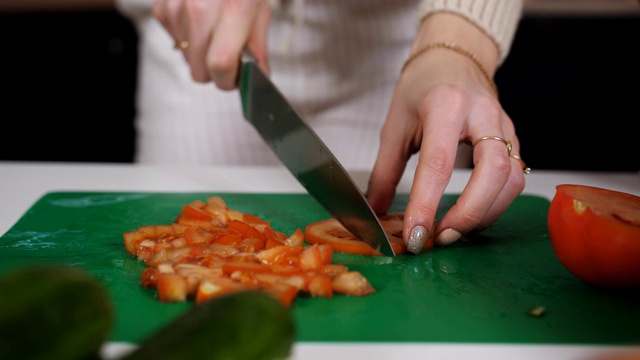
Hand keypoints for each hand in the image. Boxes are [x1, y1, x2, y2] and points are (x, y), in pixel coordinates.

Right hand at [152, 0, 270, 88]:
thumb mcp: (259, 13)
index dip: (228, 80)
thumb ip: (258, 50)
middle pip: (199, 71)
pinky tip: (199, 21)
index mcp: (233, 11)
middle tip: (227, 57)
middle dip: (215, 72)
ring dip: (201, 54)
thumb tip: (257, 79)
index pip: (220, 64)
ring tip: (213, 31)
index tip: (234, 79)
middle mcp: (200, 10)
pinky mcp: (162, 10)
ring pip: (186, 60)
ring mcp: (177, 10)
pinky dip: (187, 39)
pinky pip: (175, 43)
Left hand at [366, 13, 525, 252]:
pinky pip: (514, 179)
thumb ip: (384, 172)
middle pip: (493, 172)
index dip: (426, 204)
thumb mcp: (394, 127)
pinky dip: (494, 205)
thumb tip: (376, 212)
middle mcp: (482, 114)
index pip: (439, 162)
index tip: (414, 235)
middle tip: (440, 237)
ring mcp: (504, 126)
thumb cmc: (420, 90)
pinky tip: (470, 216)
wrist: (452, 61)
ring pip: (511, 180)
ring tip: (452, 231)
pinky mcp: (514, 139)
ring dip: (484, 214)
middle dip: (468, 213)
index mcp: (445, 105)